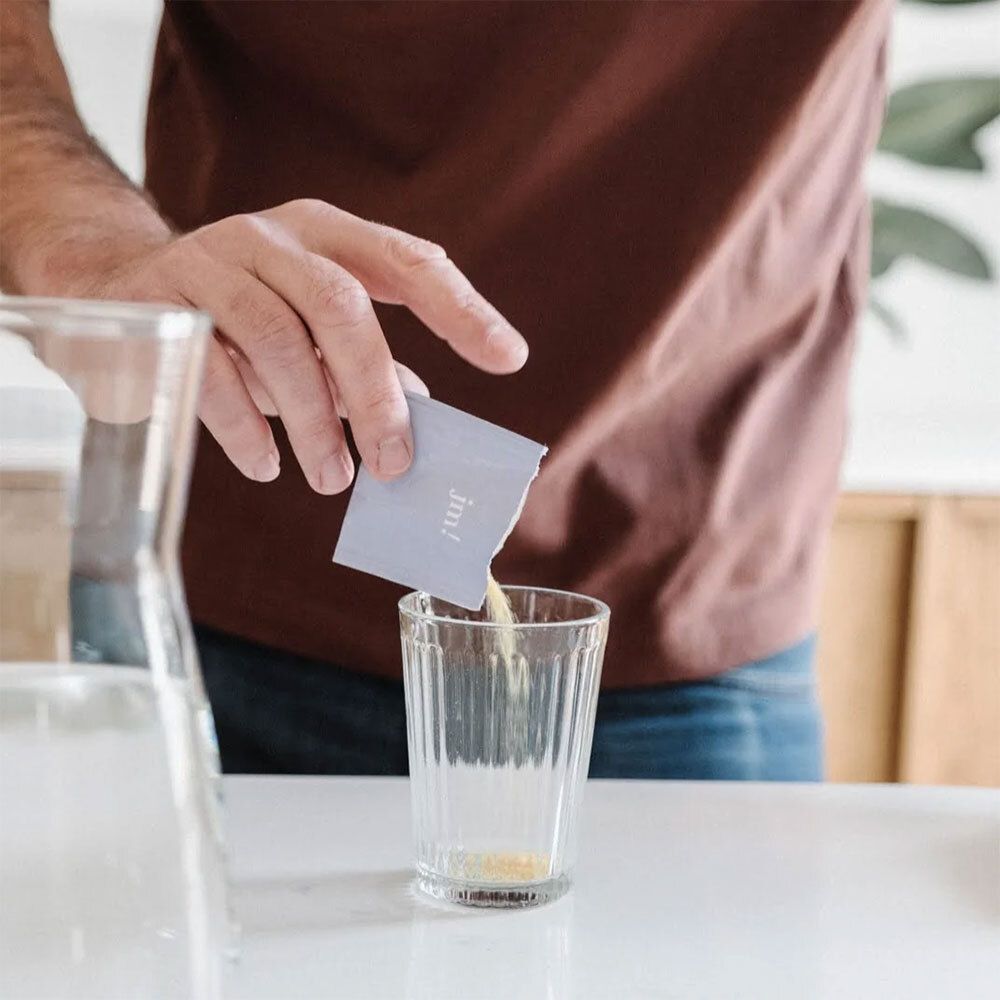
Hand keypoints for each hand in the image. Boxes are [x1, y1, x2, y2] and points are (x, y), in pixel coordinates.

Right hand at [73, 200, 527, 491]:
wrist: (113, 286)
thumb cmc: (238, 318)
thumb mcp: (308, 331)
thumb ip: (361, 364)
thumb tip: (423, 414)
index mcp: (326, 236)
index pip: (408, 262)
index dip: (462, 309)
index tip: (510, 360)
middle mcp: (272, 238)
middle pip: (341, 306)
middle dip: (375, 393)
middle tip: (394, 463)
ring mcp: (209, 262)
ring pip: (277, 339)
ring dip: (314, 422)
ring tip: (332, 478)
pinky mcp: (157, 304)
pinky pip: (210, 371)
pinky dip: (247, 429)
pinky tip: (268, 466)